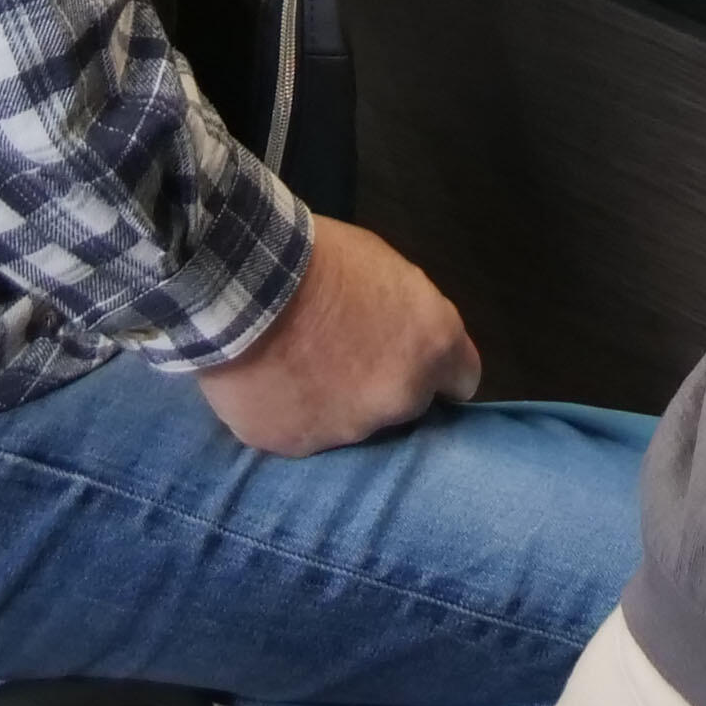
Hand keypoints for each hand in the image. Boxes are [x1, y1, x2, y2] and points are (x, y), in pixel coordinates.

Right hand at [197, 215, 479, 455]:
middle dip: (382, 385)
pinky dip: (289, 415)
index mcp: (432, 347)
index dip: (436, 368)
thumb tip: (404, 337)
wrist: (244, 283)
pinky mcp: (295, 446)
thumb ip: (407, 317)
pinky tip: (267, 384)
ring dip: (334, 403)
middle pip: (404, 404)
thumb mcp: (385, 269)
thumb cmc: (319, 258)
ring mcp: (348, 430)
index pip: (462, 380)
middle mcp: (401, 399)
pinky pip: (300, 434)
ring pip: (351, 424)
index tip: (412, 358)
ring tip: (297, 366)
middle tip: (344, 355)